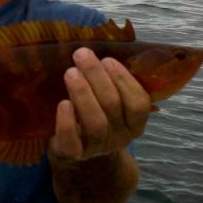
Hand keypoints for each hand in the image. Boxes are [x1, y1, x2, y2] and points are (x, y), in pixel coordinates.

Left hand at [49, 47, 150, 161]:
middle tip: (82, 55)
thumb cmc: (94, 113)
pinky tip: (63, 103)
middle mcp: (120, 138)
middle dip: (97, 77)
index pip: (139, 103)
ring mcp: (98, 148)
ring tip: (70, 72)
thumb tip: (98, 48)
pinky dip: (67, 121)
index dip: (124, 80)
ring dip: (83, 94)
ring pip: (95, 123)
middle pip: (113, 106)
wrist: (75, 149)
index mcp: (134, 123)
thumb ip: (110, 82)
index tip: (107, 60)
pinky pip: (72, 141)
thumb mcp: (109, 100)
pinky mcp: (74, 154)